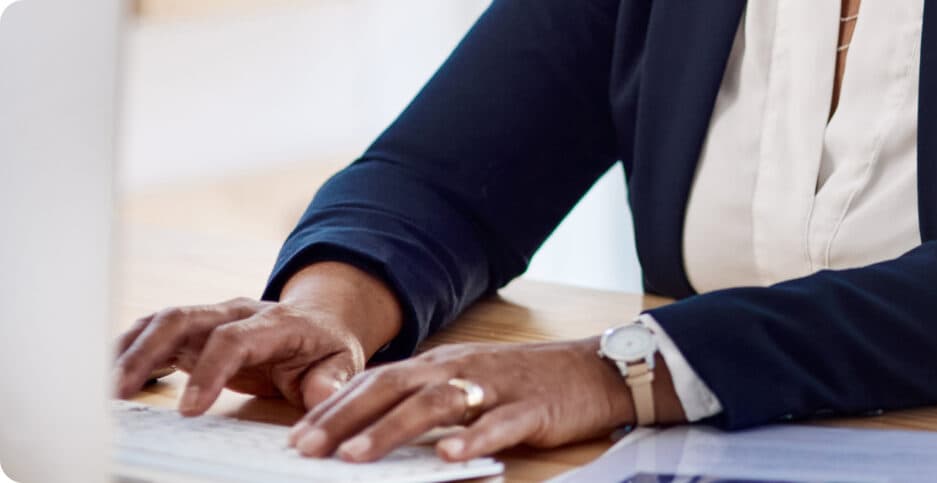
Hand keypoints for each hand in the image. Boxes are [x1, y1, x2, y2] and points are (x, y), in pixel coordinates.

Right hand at [112, 262, 401, 415]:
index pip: (233, 339)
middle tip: (119, 391)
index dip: (209, 372)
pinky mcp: (193, 331)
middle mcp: (235, 311)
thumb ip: (332, 380)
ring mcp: (210, 317)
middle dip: (146, 352)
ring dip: (128, 351)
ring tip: (103, 387)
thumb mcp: (343, 363)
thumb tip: (323, 397)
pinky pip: (153, 333)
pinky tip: (107, 375)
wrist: (320, 322)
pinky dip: (128, 350)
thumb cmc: (327, 347)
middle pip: (181, 319)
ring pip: (160, 322)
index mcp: (274, 320)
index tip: (189, 410)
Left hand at [288, 339, 636, 462]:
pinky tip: (447, 456)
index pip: (378, 381)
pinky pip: (498, 423)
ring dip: (391, 430)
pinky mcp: (532, 408)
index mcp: (443, 364)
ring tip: (355, 456)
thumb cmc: (531, 383)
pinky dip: (471, 438)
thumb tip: (373, 432)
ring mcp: (497, 387)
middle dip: (345, 419)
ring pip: (435, 404)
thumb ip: (429, 402)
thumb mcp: (472, 383)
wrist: (598, 370)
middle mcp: (462, 370)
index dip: (336, 408)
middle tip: (307, 449)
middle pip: (394, 388)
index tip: (297, 437)